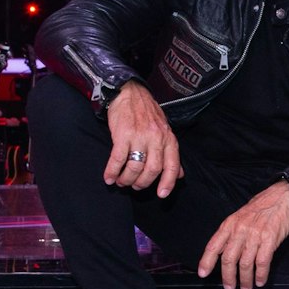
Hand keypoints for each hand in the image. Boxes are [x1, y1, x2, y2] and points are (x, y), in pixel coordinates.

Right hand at [104, 82, 182, 196]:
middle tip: (134, 186)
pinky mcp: (122, 134)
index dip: (168, 183)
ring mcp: (140, 136)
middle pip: (152, 170)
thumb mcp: (165, 131)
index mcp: (169, 139)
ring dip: (126, 179)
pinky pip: (118, 159)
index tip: (161, 195)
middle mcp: (156, 139)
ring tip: (121, 182)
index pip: (172, 166)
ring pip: (135, 167)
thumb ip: (171, 153)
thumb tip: (180, 175)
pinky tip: (109, 178)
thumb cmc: (147, 113)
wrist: (129, 92)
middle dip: (142, 183)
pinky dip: (112, 171)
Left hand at [197, 182, 288, 288]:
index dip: (207, 261)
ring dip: (245, 279)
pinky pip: (262, 262)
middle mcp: (240, 230)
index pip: (214, 246)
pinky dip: (260, 275)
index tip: (203, 274)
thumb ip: (232, 234)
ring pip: (245, 263)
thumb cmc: (262, 207)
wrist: (282, 196)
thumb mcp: (240, 217)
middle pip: (229, 259)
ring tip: (246, 288)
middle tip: (229, 288)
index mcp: (230, 224)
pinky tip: (260, 281)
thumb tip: (226, 253)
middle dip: (228, 277)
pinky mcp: (270, 239)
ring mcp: (255, 235)